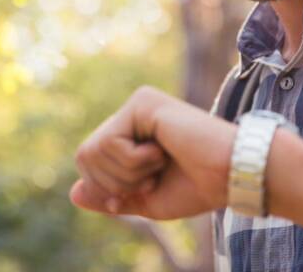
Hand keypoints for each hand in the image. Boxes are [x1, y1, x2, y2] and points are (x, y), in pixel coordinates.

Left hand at [70, 85, 236, 219]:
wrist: (229, 175)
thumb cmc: (196, 187)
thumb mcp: (146, 200)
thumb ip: (111, 197)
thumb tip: (73, 193)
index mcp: (131, 134)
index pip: (88, 163)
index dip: (108, 188)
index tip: (146, 188)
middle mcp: (131, 114)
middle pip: (84, 157)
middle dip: (115, 182)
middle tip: (154, 177)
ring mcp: (136, 104)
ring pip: (93, 151)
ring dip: (128, 172)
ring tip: (161, 162)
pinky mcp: (142, 102)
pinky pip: (110, 143)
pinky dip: (135, 161)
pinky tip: (163, 150)